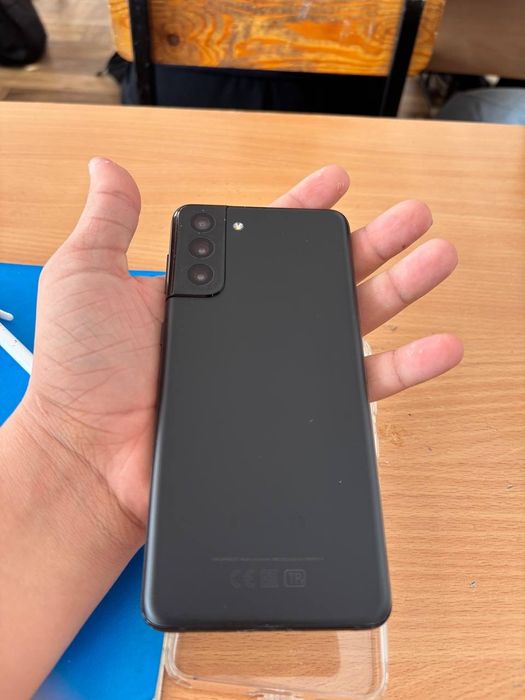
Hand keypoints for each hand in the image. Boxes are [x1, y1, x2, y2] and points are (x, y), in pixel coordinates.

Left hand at [24, 159, 461, 527]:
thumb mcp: (85, 276)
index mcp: (208, 290)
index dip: (304, 208)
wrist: (94, 461)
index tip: (338, 181)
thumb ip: (108, 222)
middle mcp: (246, 327)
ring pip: (351, 322)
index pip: (268, 240)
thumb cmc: (79, 375)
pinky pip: (356, 388)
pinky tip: (434, 346)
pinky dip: (402, 369)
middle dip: (374, 242)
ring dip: (401, 290)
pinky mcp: (291, 413)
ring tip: (437, 259)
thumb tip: (108, 166)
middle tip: (413, 217)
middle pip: (324, 275)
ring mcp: (272, 371)